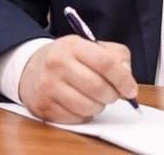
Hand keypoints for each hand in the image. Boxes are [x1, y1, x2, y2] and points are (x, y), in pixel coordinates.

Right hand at [18, 35, 137, 122]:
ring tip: (97, 97)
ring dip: (99, 106)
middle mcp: (58, 64)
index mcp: (73, 45)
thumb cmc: (68, 57)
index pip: (105, 63)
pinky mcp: (44, 107)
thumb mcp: (92, 46)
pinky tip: (82, 103)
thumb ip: (116, 56)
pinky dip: (85, 114)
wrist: (32, 66)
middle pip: (97, 87)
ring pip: (87, 106)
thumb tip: (127, 78)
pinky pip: (75, 118)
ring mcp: (48, 87)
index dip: (123, 79)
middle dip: (112, 95)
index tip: (131, 89)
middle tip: (114, 94)